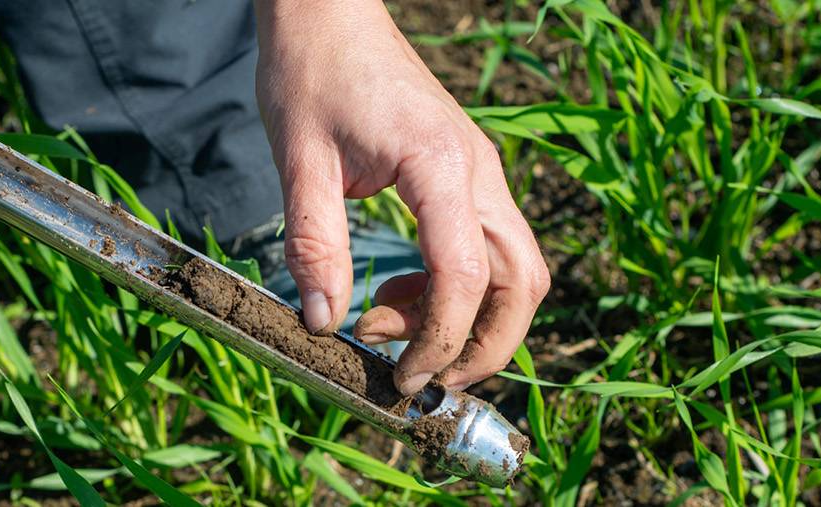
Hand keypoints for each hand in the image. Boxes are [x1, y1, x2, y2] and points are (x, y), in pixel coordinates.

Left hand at [253, 0, 549, 394]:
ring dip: (472, 320)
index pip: (465, 273)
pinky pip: (488, 247)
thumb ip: (313, 243)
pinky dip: (456, 287)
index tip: (402, 376)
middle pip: (522, 280)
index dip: (440, 338)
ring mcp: (480, 172)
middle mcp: (477, 171)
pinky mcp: (467, 176)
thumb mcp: (299, 160)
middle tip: (424, 380)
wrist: (330, 13)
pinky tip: (395, 292)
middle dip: (487, 346)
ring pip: (515, 268)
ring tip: (395, 333)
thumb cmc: (312, 73)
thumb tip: (323, 323)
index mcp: (438, 165)